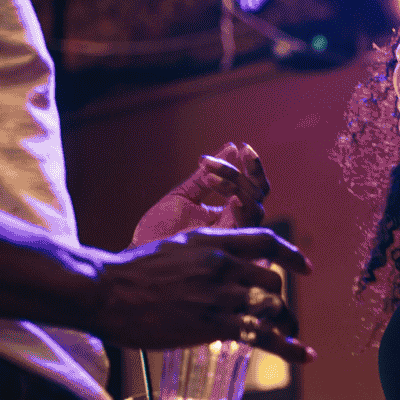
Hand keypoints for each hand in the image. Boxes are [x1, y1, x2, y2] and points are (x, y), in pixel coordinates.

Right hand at [95, 225, 315, 361]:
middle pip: (272, 283)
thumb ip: (201, 255)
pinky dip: (289, 348)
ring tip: (290, 336)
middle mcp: (222, 264)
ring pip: (272, 308)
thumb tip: (217, 267)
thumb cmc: (131, 273)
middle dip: (279, 303)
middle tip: (280, 318)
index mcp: (212, 242)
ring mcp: (219, 294)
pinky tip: (305, 355)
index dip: (290, 256)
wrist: (105, 291)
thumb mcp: (174, 248)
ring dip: (286, 325)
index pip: (265, 242)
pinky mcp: (214, 324)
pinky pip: (263, 336)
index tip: (305, 268)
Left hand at [132, 142, 269, 245]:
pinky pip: (247, 227)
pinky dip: (242, 208)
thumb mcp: (184, 195)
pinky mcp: (229, 250)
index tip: (242, 147)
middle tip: (222, 160)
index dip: (253, 168)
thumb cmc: (160, 229)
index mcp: (229, 213)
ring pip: (255, 208)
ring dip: (236, 185)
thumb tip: (233, 146)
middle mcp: (236, 225)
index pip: (253, 188)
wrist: (140, 253)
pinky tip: (229, 196)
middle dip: (244, 173)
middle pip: (258, 195)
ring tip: (208, 175)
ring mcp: (234, 238)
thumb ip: (206, 175)